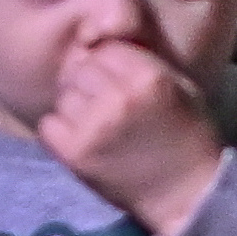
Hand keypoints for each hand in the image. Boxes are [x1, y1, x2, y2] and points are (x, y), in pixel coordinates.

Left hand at [33, 27, 226, 234]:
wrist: (187, 195)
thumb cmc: (188, 138)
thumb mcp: (180, 87)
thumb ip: (144, 61)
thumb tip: (102, 40)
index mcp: (148, 77)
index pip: (105, 48)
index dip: (107, 62)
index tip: (113, 79)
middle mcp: (119, 97)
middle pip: (80, 69)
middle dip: (88, 82)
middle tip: (100, 102)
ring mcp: (94, 126)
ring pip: (63, 95)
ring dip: (74, 106)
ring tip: (93, 122)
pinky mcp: (76, 154)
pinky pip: (48, 124)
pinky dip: (59, 129)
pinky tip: (80, 138)